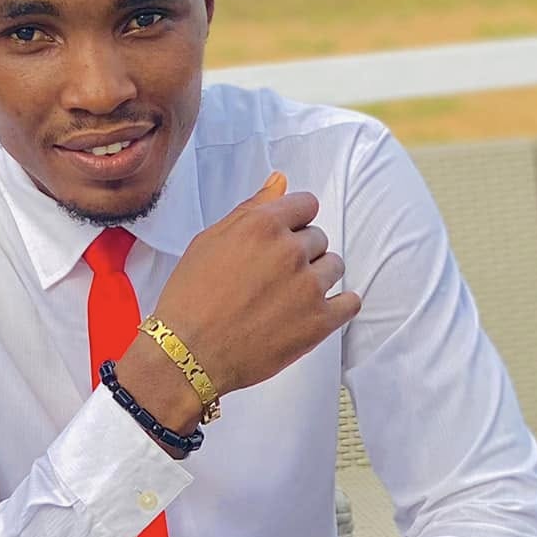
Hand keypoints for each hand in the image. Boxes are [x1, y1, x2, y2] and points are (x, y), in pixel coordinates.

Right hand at [123, 169, 361, 403]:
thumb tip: (280, 181)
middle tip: (274, 279)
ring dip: (317, 278)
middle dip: (301, 254)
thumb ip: (250, 209)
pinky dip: (340, 306)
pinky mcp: (318, 322)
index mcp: (263, 225)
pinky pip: (349, 303)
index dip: (294, 223)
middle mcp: (290, 251)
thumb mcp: (209, 241)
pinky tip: (319, 311)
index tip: (282, 241)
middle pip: (318, 238)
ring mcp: (308, 287)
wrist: (187, 355)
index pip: (306, 205)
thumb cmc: (190, 298)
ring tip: (289, 299)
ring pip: (334, 267)